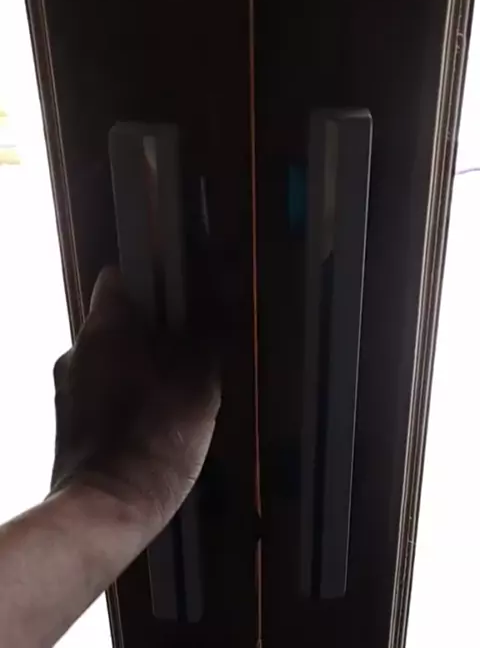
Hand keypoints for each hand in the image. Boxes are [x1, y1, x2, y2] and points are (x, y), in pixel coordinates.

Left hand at [51, 267, 220, 535]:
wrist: (107, 511)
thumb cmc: (155, 441)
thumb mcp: (198, 384)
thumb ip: (208, 335)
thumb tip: (221, 299)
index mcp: (103, 329)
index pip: (118, 279)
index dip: (151, 285)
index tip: (179, 303)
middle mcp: (77, 349)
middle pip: (117, 320)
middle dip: (152, 331)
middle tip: (188, 352)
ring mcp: (67, 385)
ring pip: (110, 356)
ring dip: (139, 364)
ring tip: (175, 391)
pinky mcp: (67, 417)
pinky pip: (100, 387)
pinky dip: (124, 392)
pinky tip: (152, 419)